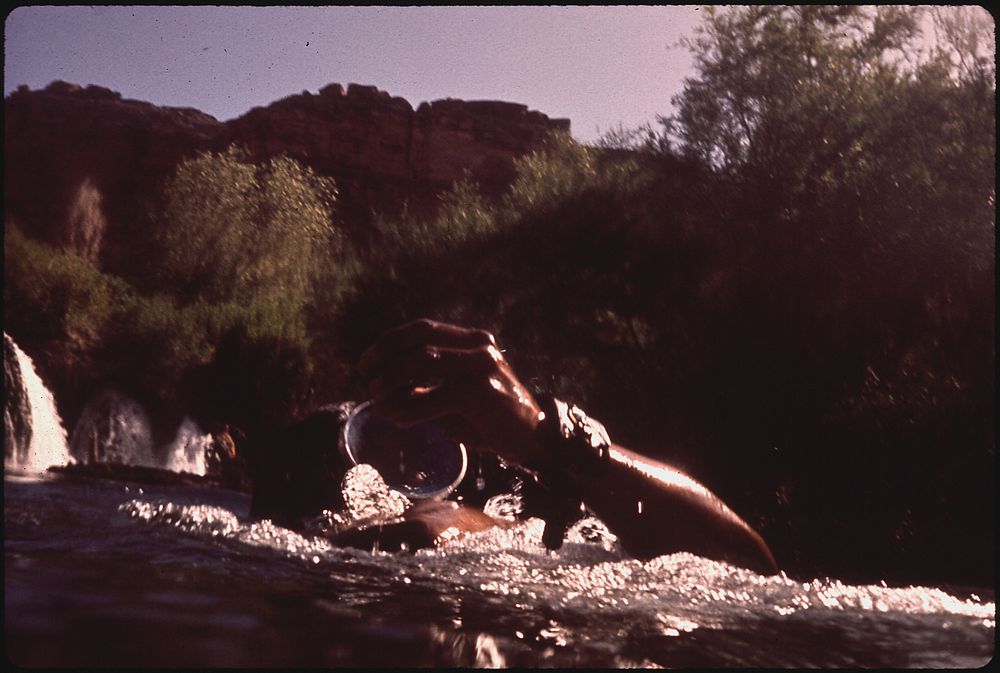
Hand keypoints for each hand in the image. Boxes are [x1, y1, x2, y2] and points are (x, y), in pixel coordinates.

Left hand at [358, 319, 543, 465]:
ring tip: (379, 401)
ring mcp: (483, 366)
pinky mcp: (483, 393)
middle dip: (384, 358)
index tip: (365, 363)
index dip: (388, 342)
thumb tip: (380, 389)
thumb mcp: (453, 396)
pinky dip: (410, 410)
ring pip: (422, 362)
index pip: (421, 328)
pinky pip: (434, 397)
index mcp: (471, 340)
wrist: (533, 440)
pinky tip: (400, 421)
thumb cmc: (488, 419)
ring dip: (392, 382)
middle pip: (418, 339)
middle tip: (366, 381)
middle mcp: (478, 346)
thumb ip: (423, 387)